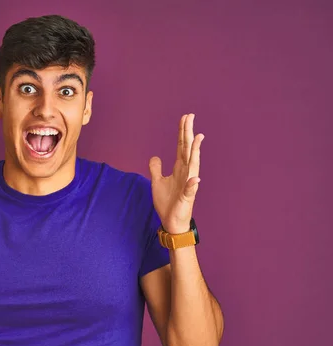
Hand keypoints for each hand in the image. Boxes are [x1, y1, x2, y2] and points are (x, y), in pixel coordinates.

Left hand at [149, 114, 203, 233]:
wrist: (171, 220)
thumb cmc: (167, 202)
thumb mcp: (157, 182)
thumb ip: (156, 168)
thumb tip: (155, 156)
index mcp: (179, 168)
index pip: (181, 146)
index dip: (182, 132)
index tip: (185, 117)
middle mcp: (186, 172)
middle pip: (187, 149)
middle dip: (188, 133)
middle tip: (190, 116)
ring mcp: (188, 184)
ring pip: (193, 164)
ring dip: (196, 151)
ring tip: (198, 137)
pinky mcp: (187, 197)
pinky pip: (190, 189)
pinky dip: (193, 184)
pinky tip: (195, 178)